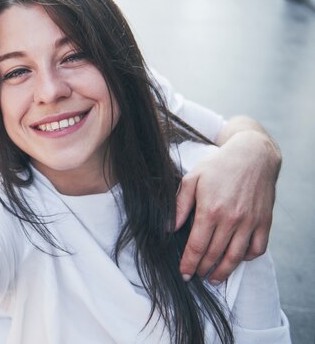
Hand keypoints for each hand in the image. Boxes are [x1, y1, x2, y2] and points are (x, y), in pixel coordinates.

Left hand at [175, 129, 280, 282]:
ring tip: (214, 278)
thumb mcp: (191, 180)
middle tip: (195, 276)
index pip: (196, 246)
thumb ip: (179, 206)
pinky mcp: (264, 222)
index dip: (188, 264)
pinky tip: (236, 259)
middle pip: (214, 255)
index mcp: (210, 210)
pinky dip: (246, 257)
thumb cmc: (218, 166)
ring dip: (223, 271)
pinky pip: (257, 248)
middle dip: (202, 269)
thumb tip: (168, 228)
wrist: (253, 155)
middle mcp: (231, 219)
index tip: (183, 274)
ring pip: (236, 257)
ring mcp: (250, 222)